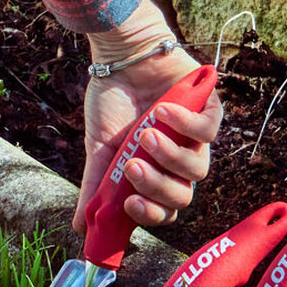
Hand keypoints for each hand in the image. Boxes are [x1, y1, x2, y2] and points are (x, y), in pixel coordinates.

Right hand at [74, 5, 222, 231]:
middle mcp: (178, 161)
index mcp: (154, 174)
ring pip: (198, 169)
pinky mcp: (209, 111)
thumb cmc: (112, 102)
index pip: (164, 210)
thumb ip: (95, 186)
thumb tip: (78, 228)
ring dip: (169, 155)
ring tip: (145, 133)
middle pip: (183, 195)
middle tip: (134, 166)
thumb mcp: (99, 148)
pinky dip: (185, 124)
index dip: (151, 214)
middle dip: (157, 186)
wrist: (121, 57)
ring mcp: (195, 139)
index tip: (129, 204)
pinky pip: (208, 132)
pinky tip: (162, 110)